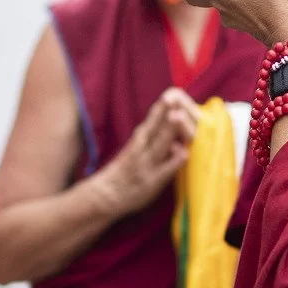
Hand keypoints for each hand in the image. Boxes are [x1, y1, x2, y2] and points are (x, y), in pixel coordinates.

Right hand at [100, 87, 198, 215]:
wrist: (104, 195)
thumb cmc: (123, 173)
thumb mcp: (133, 151)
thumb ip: (148, 139)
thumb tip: (168, 126)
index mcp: (138, 141)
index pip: (151, 121)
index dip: (161, 107)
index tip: (173, 92)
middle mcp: (141, 150)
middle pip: (155, 128)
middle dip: (165, 112)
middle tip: (175, 96)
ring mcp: (145, 165)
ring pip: (159, 145)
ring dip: (168, 131)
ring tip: (177, 116)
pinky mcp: (150, 182)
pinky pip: (164, 170)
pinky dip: (173, 162)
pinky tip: (184, 153)